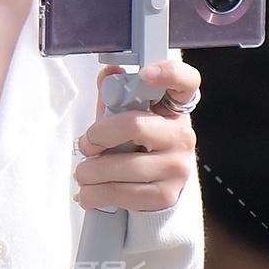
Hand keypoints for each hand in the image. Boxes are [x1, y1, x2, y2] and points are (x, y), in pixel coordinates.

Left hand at [76, 51, 199, 214]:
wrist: (151, 192)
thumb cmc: (137, 149)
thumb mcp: (127, 119)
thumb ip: (116, 97)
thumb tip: (107, 72)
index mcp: (175, 110)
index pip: (186, 82)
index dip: (169, 73)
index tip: (145, 73)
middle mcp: (182, 136)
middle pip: (134, 125)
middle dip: (98, 136)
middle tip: (85, 145)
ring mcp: (177, 167)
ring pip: (122, 166)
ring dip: (89, 172)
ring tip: (82, 173)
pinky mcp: (165, 195)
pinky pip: (120, 193)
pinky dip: (94, 194)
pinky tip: (88, 193)